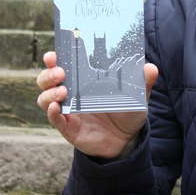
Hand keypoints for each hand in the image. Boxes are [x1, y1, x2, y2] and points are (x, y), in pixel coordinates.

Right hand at [36, 51, 158, 158]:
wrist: (127, 139)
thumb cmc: (127, 110)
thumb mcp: (137, 95)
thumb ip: (143, 82)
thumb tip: (150, 68)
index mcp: (83, 79)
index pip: (62, 64)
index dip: (53, 58)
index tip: (52, 55)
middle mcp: (71, 93)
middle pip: (46, 80)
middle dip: (48, 74)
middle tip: (61, 72)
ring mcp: (68, 111)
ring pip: (45, 99)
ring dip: (49, 93)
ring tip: (63, 91)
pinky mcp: (69, 128)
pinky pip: (54, 120)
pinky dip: (52, 113)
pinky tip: (57, 107)